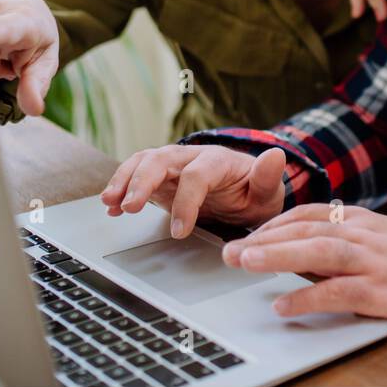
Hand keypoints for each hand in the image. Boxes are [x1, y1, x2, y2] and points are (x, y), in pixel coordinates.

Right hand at [100, 144, 286, 236]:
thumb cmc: (255, 192)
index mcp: (218, 160)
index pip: (196, 175)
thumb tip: (277, 156)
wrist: (246, 192)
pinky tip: (111, 209)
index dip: (186, 202)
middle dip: (142, 181)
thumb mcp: (267, 191)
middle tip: (128, 207)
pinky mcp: (161, 179)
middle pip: (161, 159)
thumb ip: (268, 177)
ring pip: (143, 162)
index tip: (179, 231)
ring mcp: (173, 167)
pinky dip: (122, 189)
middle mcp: (191, 157)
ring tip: (109, 202)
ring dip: (124, 179)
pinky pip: (136, 177)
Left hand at [220, 203, 386, 324]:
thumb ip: (351, 240)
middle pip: (306, 227)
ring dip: (276, 255)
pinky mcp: (385, 291)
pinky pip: (338, 292)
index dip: (276, 222)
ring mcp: (376, 261)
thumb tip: (308, 250)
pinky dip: (307, 297)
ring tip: (243, 264)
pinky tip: (283, 305)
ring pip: (318, 250)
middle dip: (264, 237)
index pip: (311, 212)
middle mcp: (367, 234)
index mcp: (365, 220)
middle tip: (230, 250)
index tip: (249, 233)